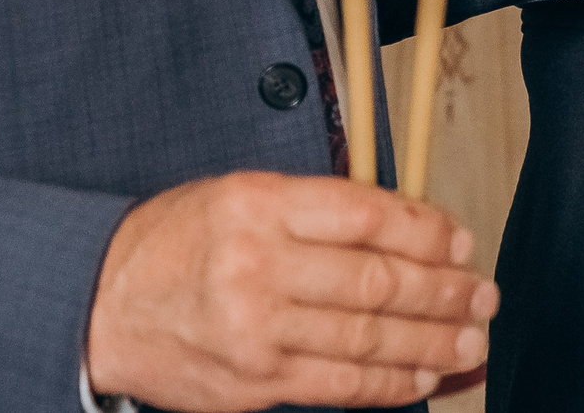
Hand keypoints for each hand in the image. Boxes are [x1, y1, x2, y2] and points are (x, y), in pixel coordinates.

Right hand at [84, 171, 494, 410]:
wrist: (101, 305)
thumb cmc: (180, 243)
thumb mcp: (240, 197)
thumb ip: (316, 211)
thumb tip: (407, 230)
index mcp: (258, 204)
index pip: (366, 214)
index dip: (427, 231)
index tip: (461, 240)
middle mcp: (258, 265)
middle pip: (376, 280)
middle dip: (443, 290)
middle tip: (483, 293)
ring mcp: (256, 331)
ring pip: (367, 338)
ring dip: (432, 341)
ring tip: (471, 338)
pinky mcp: (254, 383)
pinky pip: (339, 387)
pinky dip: (390, 384)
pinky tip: (423, 374)